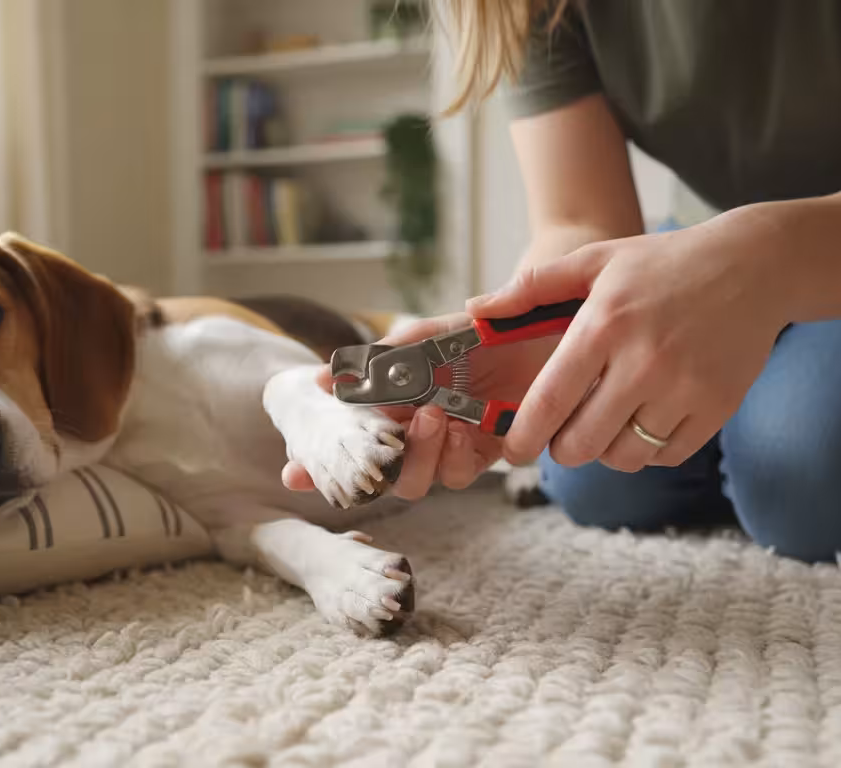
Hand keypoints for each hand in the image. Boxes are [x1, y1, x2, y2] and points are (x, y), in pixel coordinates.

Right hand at [281, 313, 559, 499]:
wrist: (547, 323)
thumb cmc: (484, 326)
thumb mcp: (429, 335)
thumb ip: (382, 358)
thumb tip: (322, 380)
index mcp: (396, 403)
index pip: (350, 440)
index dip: (319, 463)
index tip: (293, 473)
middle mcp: (420, 430)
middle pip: (383, 472)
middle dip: (380, 462)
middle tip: (398, 427)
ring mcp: (455, 444)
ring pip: (421, 480)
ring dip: (421, 457)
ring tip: (435, 420)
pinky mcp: (493, 451)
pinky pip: (465, 472)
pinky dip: (457, 457)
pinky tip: (462, 430)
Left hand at [468, 224, 786, 470]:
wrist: (753, 266)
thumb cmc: (662, 264)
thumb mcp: (595, 260)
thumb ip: (531, 288)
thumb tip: (474, 311)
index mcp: (605, 326)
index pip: (550, 402)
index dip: (524, 438)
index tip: (513, 451)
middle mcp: (644, 362)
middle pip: (582, 444)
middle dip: (563, 449)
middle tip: (563, 435)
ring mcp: (685, 389)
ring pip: (624, 457)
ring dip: (606, 450)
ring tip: (606, 423)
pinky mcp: (717, 407)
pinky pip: (666, 455)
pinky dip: (648, 450)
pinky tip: (644, 421)